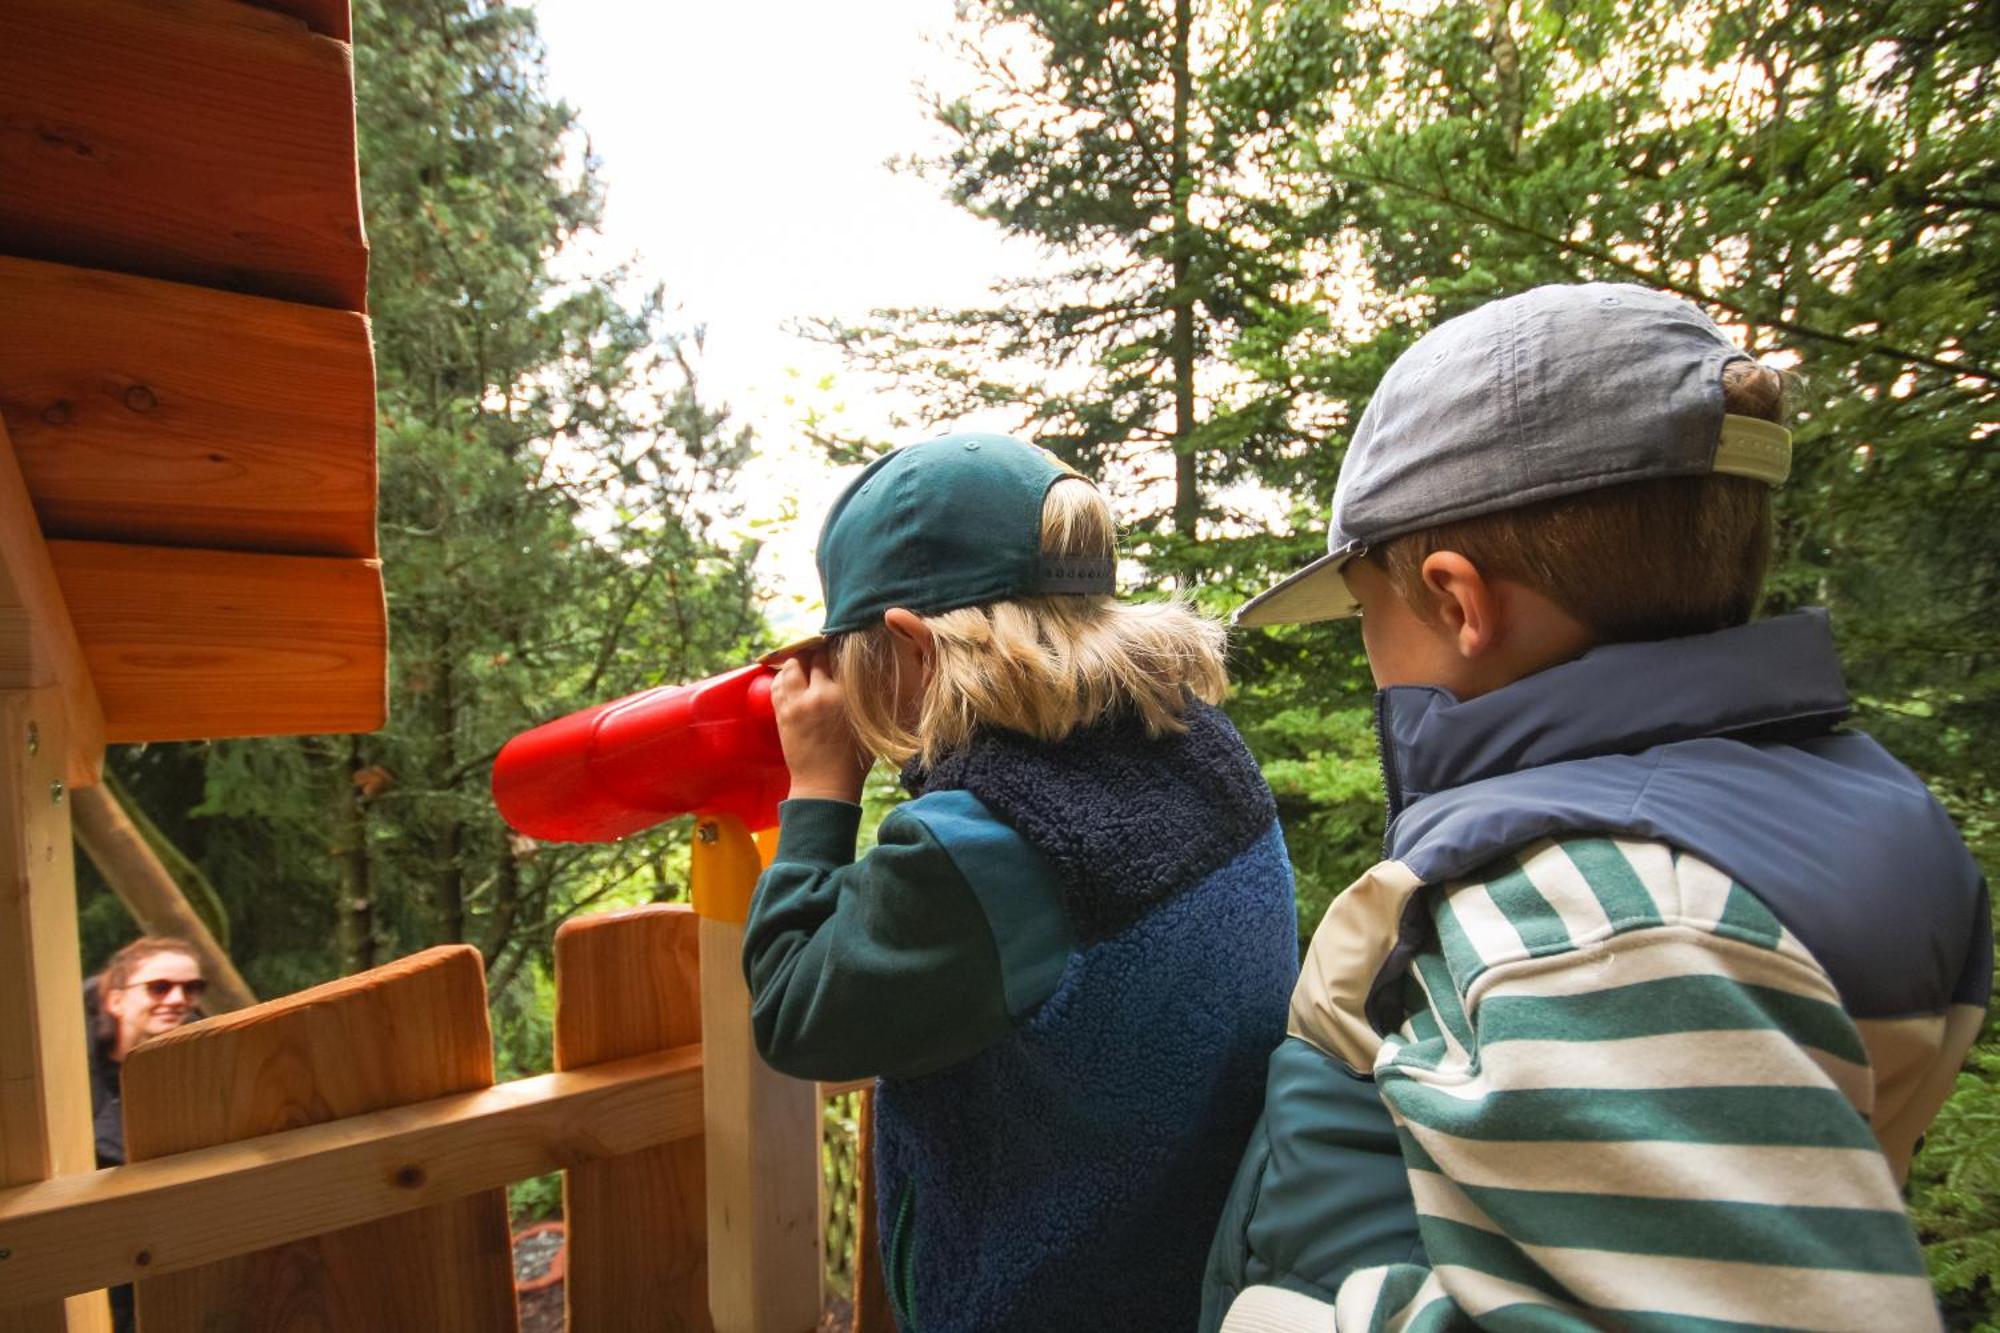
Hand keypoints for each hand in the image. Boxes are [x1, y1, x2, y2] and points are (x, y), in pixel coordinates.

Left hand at [770, 650, 872, 803]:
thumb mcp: (869, 722)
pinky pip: (777, 684)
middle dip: (818, 651)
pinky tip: (791, 677)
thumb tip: (870, 669)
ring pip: (791, 666)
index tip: (840, 644)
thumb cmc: (854, 759)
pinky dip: (783, 676)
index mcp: (845, 695)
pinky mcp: (782, 713)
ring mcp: (797, 703)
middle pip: (813, 656)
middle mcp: (819, 694)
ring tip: (805, 661)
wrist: (825, 785)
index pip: (838, 656)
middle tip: (822, 650)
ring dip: (798, 660)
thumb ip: (870, 695)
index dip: (838, 646)